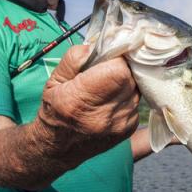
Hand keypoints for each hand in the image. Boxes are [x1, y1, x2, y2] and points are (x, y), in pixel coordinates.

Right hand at [36, 45, 139, 161]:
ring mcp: (119, 125)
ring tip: (110, 83)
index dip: (118, 58)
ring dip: (127, 81)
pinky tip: (113, 97)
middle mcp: (103, 116)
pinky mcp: (128, 129)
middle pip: (131, 78)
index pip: (119, 71)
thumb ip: (74, 59)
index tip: (110, 54)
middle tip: (111, 65)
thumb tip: (96, 45)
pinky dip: (128, 95)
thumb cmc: (55, 109)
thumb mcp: (55, 80)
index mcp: (80, 100)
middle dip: (124, 67)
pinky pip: (136, 101)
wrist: (59, 147)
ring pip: (137, 89)